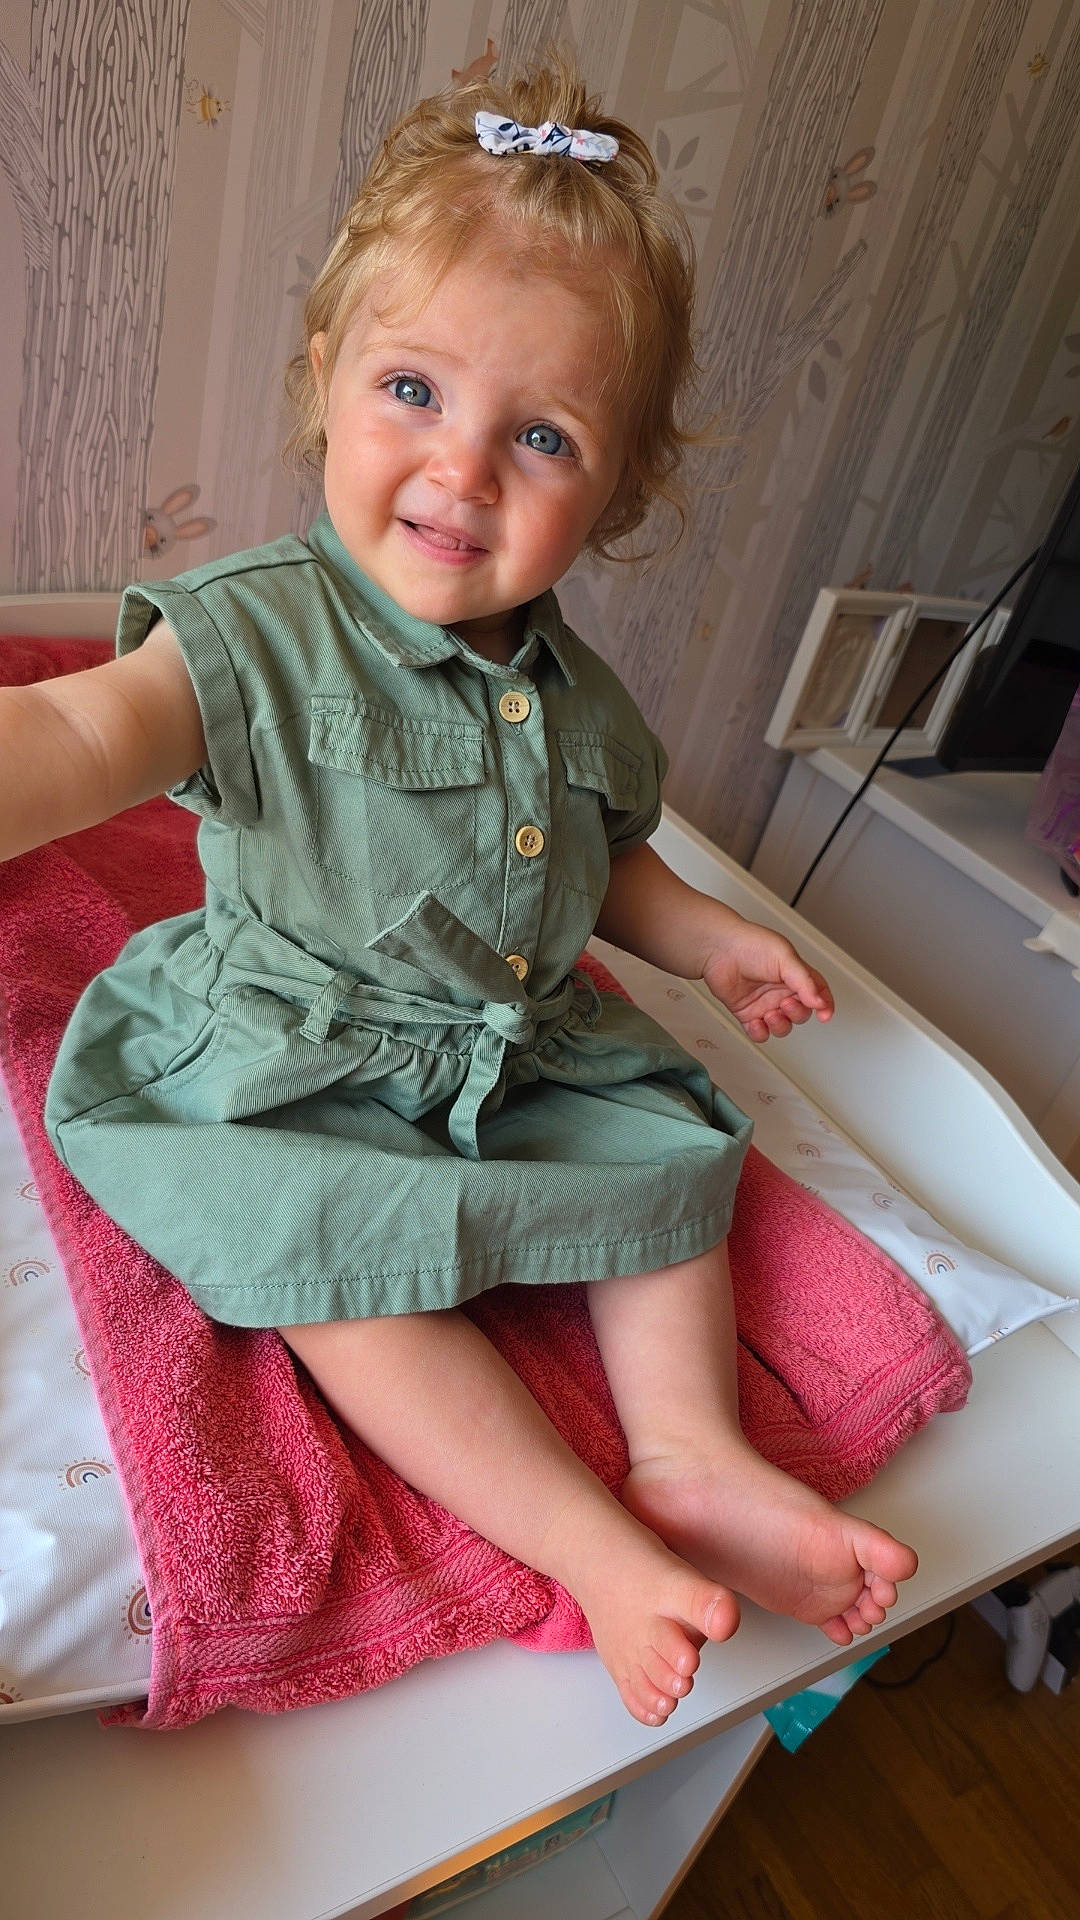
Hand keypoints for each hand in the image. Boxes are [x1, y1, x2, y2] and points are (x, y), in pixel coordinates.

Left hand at [701, 920, 833, 1043]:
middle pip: (801, 1013)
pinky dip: (760, 1033)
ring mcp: (765, 1003)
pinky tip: (756, 1023)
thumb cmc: (750, 944)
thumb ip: (804, 981)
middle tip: (785, 1003)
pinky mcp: (747, 1013)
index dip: (825, 1005)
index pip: (818, 993)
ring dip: (780, 1026)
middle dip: (797, 1013)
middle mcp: (781, 990)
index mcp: (796, 975)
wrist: (718, 949)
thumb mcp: (785, 958)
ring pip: (782, 1027)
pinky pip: (759, 1032)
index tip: (824, 1014)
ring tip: (770, 1014)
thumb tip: (820, 1001)